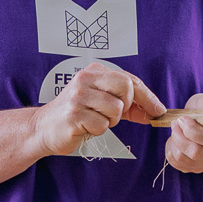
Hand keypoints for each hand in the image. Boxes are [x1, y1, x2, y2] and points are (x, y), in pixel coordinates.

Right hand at [34, 61, 166, 157]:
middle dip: (127, 106)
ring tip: (94, 120)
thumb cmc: (76, 115)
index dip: (147, 96)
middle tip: (114, 114)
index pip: (129, 79)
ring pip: (116, 109)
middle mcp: (85, 79)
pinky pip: (102, 125)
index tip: (158, 110)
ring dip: (110, 121)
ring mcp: (78, 96)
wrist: (43, 128)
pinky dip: (97, 130)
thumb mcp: (102, 103)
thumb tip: (155, 111)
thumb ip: (127, 105)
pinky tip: (85, 126)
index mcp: (94, 71)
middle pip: (126, 88)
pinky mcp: (73, 114)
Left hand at [164, 94, 202, 174]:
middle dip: (179, 136)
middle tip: (175, 122)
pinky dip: (171, 150)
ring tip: (176, 129)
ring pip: (184, 159)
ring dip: (174, 142)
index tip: (182, 118)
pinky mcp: (197, 168)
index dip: (192, 130)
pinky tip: (176, 140)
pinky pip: (177, 164)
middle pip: (196, 153)